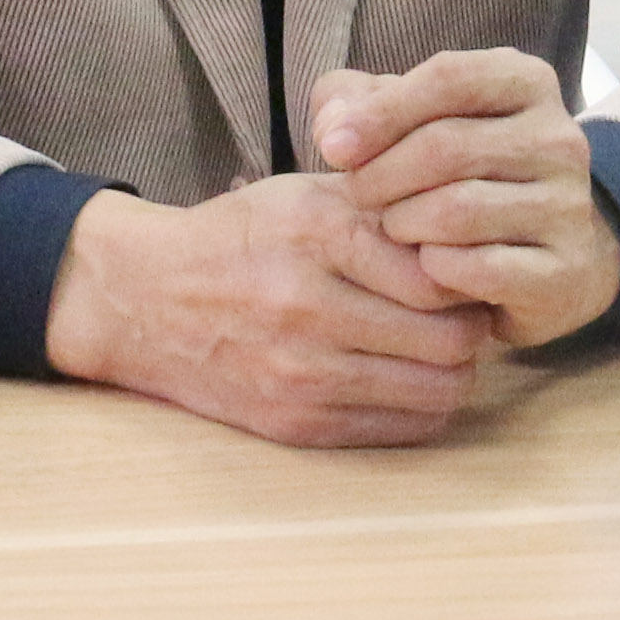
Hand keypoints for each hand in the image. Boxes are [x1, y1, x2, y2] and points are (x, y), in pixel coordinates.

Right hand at [42, 177, 489, 448]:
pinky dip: (421, 404)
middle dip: (472, 325)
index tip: (468, 266)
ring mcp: (301, 373)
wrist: (146, 300)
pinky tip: (405, 374)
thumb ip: (386, 205)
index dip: (471, 273)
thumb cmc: (241, 238)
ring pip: (438, 391)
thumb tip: (472, 228)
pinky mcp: (296, 424)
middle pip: (451, 339)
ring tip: (436, 342)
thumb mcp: (306, 192)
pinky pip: (402, 428)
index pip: (440, 274)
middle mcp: (309, 305)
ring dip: (453, 369)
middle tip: (465, 310)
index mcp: (316, 232)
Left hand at [308, 49, 619, 350]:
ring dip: (405, 223)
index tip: (331, 147)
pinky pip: (481, 268)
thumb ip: (358, 103)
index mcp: (526, 82)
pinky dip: (437, 268)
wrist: (543, 259)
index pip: (448, 78)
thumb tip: (334, 129)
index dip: (380, 112)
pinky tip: (426, 264)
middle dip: (382, 175)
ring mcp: (569, 205)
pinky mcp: (566, 269)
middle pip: (446, 146)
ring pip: (460, 209)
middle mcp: (559, 138)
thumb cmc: (459, 176)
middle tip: (356, 196)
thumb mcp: (411, 122)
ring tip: (392, 228)